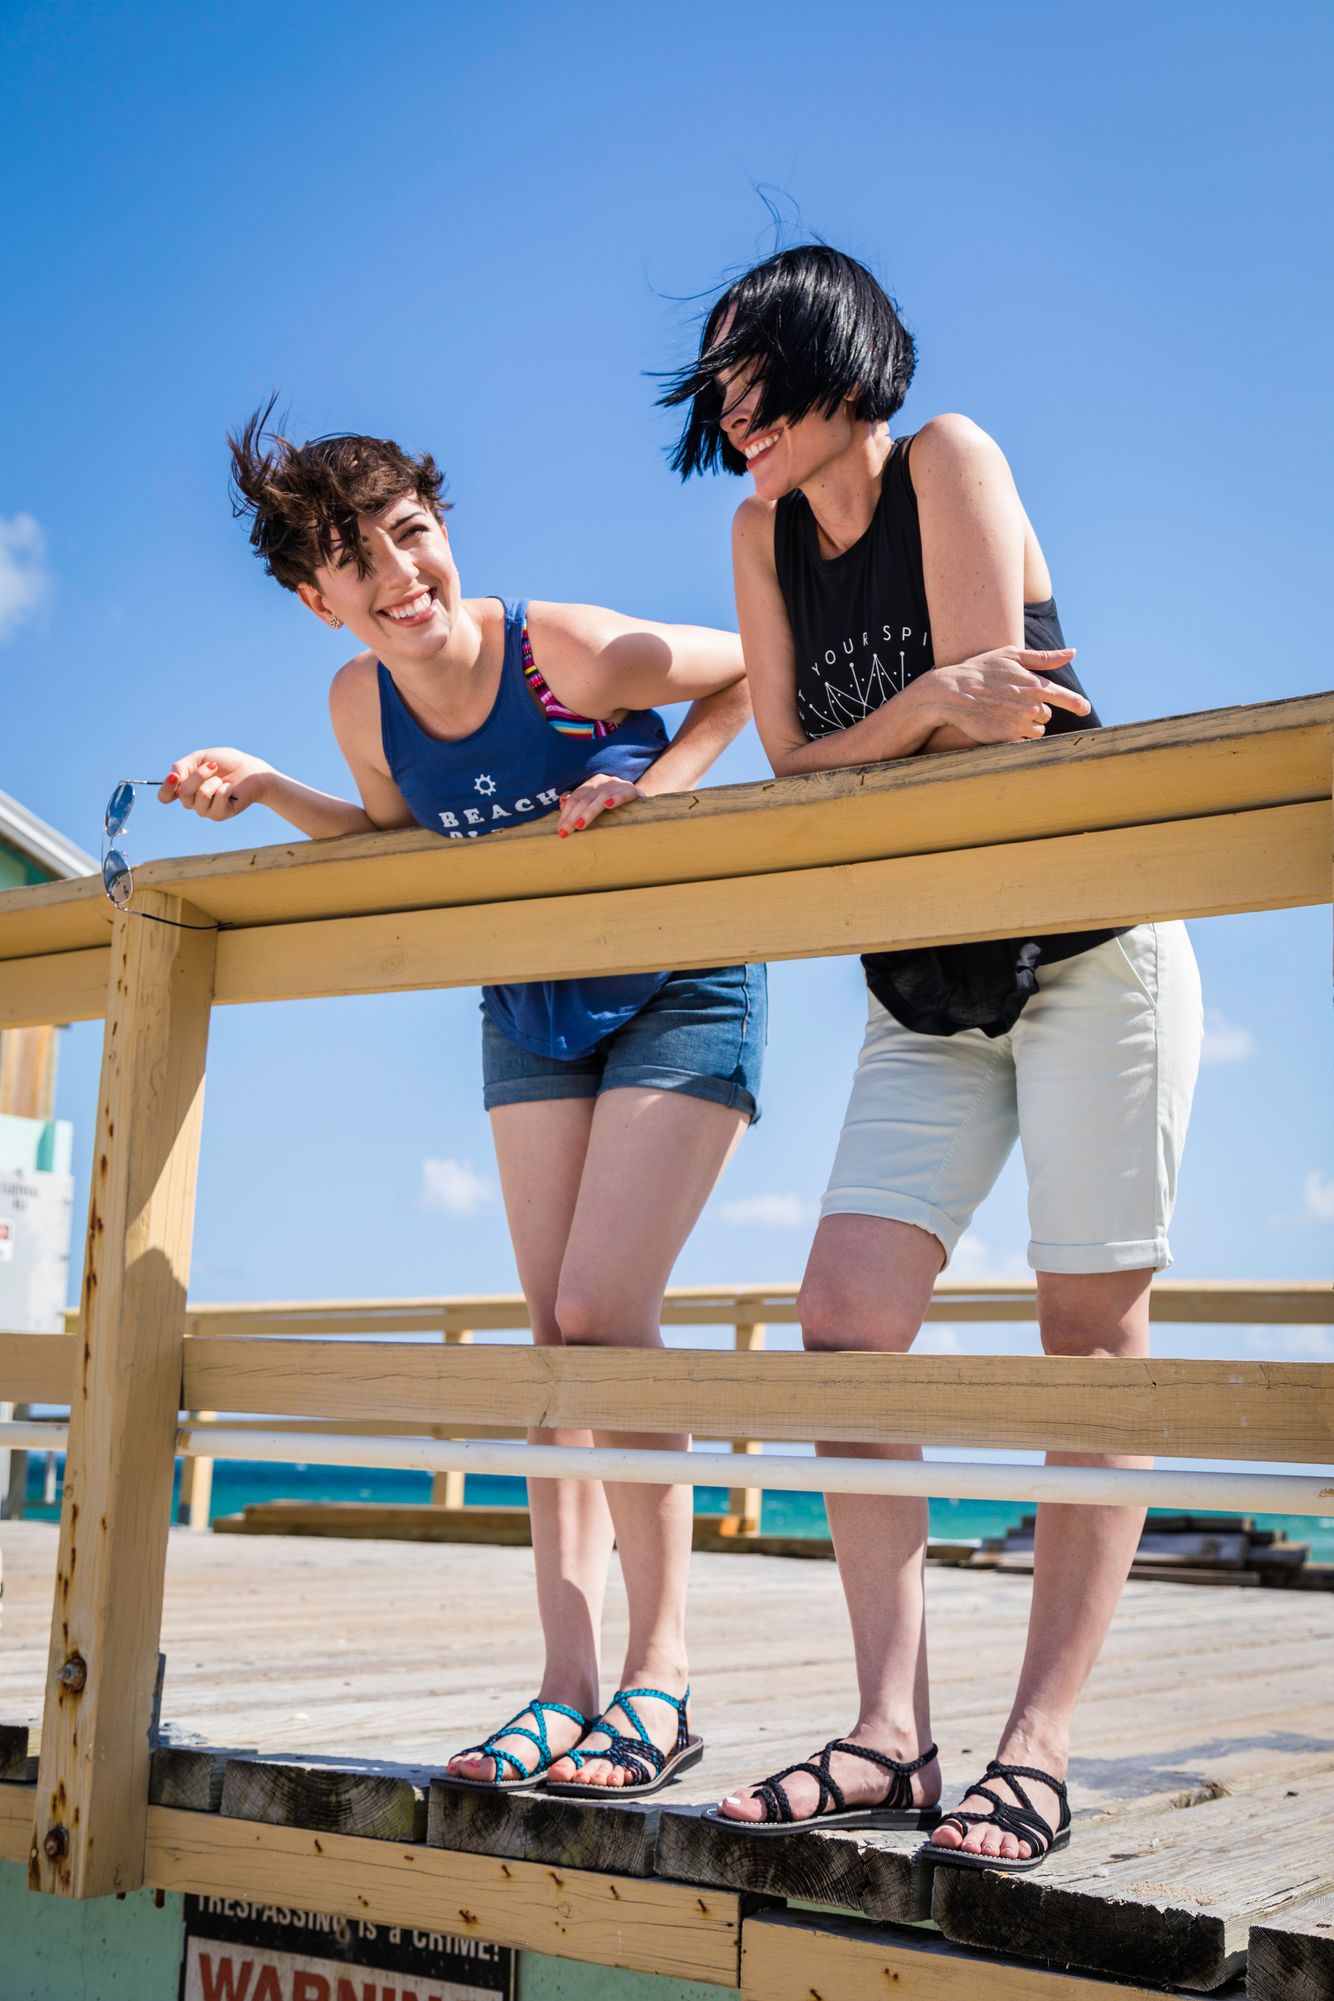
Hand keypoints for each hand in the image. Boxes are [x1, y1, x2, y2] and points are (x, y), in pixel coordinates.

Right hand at [160, 748, 274, 819]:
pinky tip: (231, 788)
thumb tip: (173, 777)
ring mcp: (205, 810)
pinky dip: (225, 788)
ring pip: (200, 796)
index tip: (175, 777)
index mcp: (184, 788)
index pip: (164, 797)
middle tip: (213, 767)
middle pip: (183, 793)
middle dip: (199, 775)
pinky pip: (216, 800)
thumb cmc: (226, 763)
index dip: (166, 788)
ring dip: (213, 781)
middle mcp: (192, 802)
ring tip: (222, 779)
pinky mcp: (220, 814)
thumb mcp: (201, 757)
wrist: (251, 770)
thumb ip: (182, 765)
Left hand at [556, 774, 643, 836]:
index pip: (575, 798)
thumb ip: (580, 802)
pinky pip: (623, 794)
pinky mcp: (633, 790)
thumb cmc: (616, 806)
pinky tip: (609, 805)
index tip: (560, 831)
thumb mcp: (596, 803)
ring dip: (589, 812)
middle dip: (572, 817)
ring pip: (600, 798)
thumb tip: (562, 802)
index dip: (566, 814)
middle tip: (565, 833)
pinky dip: (616, 798)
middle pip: (584, 799)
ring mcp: (618, 785)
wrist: (643, 803)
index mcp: (593, 783)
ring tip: (580, 825)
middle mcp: (603, 781)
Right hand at [931, 648, 1089, 744]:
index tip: (1085, 709)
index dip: (1077, 703)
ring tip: (1004, 713)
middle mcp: (1032, 706)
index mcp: (1036, 684)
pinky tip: (999, 724)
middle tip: (1012, 703)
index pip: (1065, 697)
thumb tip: (1073, 653)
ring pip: (1035, 730)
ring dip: (1026, 725)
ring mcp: (1020, 724)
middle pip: (1046, 715)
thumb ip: (1044, 658)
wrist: (952, 692)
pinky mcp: (1007, 738)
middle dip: (1034, 711)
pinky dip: (1014, 736)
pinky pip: (1021, 742)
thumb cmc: (981, 670)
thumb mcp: (1011, 656)